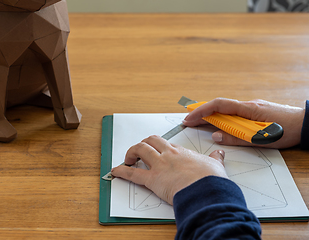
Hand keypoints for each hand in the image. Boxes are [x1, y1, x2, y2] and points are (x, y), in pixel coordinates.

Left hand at [111, 135, 227, 204]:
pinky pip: (133, 174)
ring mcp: (159, 165)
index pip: (164, 143)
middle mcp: (168, 154)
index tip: (156, 149)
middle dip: (142, 144)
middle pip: (150, 141)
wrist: (208, 190)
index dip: (158, 145)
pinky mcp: (153, 179)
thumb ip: (215, 158)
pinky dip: (122, 172)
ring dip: (131, 153)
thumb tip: (220, 153)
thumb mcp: (215, 165)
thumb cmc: (211, 179)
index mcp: (180, 152)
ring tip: (128, 159)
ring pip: (140, 150)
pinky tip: (115, 171)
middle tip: (139, 152)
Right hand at [183, 98, 304, 148]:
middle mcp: (247, 105)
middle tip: (187, 121)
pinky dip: (221, 117)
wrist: (306, 122)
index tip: (189, 118)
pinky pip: (233, 113)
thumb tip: (216, 136)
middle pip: (219, 106)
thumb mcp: (261, 138)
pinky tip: (218, 124)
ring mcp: (251, 108)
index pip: (219, 105)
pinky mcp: (254, 112)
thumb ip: (236, 138)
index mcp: (247, 109)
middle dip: (201, 113)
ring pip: (225, 110)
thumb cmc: (288, 129)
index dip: (202, 111)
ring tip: (198, 124)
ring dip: (210, 116)